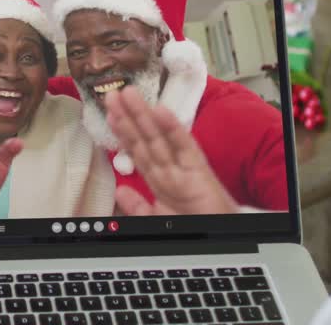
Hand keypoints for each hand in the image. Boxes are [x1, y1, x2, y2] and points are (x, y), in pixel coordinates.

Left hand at [105, 87, 237, 215]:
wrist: (221, 234)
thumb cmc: (194, 225)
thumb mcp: (159, 218)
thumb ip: (138, 206)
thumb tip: (121, 189)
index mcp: (159, 179)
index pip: (137, 151)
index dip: (122, 133)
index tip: (109, 114)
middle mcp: (169, 169)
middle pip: (144, 139)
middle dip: (127, 117)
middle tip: (112, 95)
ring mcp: (183, 167)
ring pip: (158, 138)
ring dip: (142, 115)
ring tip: (128, 94)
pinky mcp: (198, 169)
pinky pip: (183, 146)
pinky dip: (172, 128)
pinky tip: (161, 111)